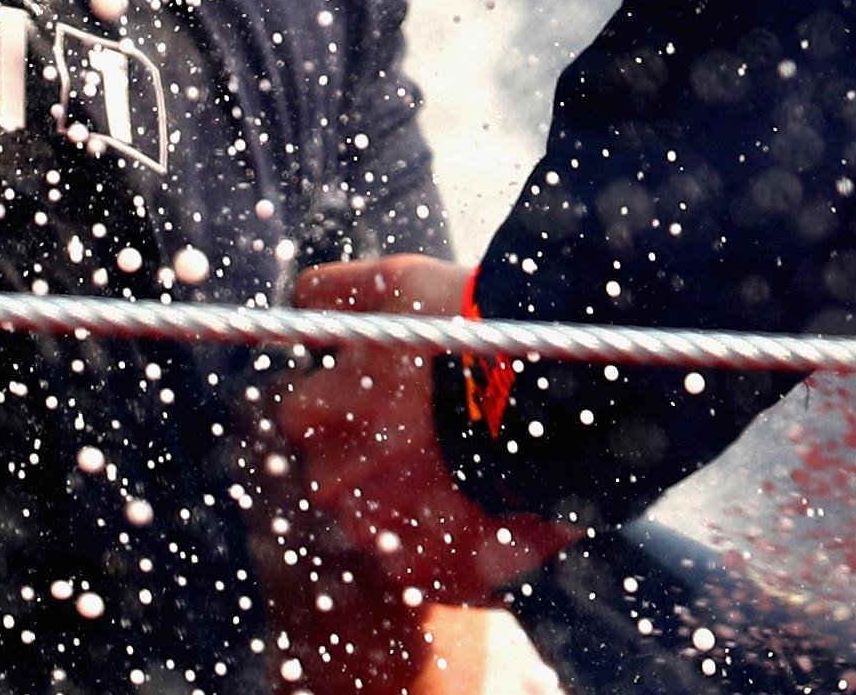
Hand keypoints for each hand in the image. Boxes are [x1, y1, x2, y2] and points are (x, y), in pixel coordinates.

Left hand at [279, 255, 581, 607]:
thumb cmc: (472, 330)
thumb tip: (302, 297)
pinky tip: (476, 509)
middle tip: (423, 434)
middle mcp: (338, 480)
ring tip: (456, 471)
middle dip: (364, 460)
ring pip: (371, 524)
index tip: (379, 396)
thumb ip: (336, 292)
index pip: (301, 416)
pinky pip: (416, 564)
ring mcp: (381, 531)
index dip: (341, 404)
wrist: (553, 392)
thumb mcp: (397, 284)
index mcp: (320, 414)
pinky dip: (439, 546)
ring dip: (400, 503)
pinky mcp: (428, 572)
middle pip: (330, 477)